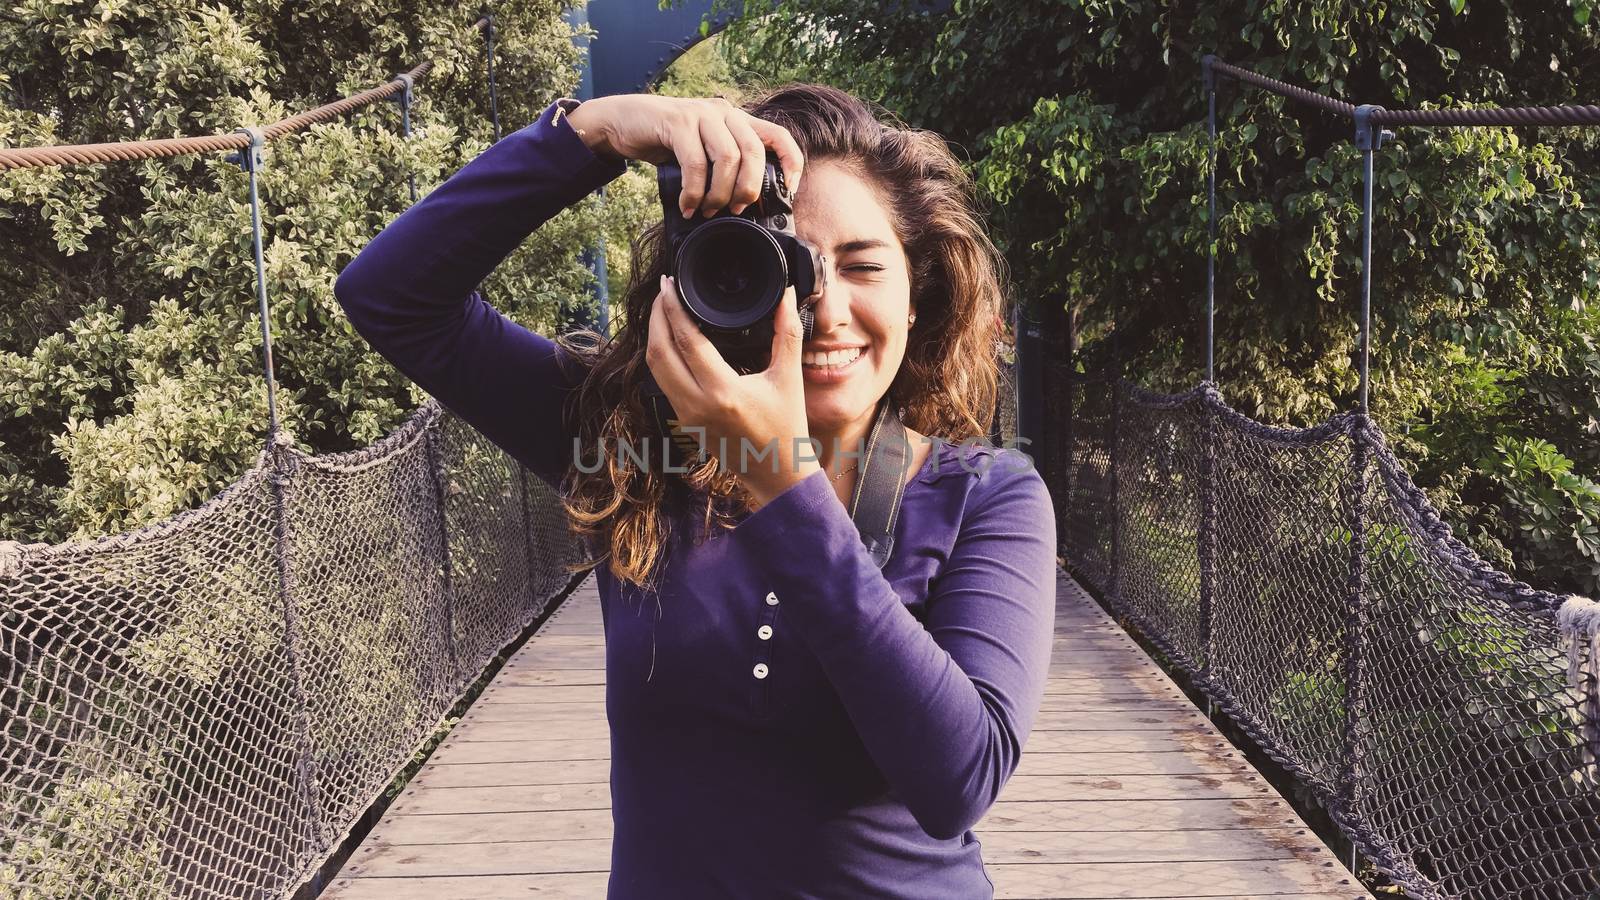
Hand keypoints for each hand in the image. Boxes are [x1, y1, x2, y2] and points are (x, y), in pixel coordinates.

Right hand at [564, 94, 803, 218]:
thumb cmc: (665, 143)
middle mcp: (723, 112)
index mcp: (736, 119)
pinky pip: (695, 163)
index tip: (787, 192)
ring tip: (707, 211)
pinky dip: (693, 192)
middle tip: (736, 210)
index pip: (779, 135)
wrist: (622, 121)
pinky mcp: (677, 122)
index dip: (790, 163)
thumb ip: (722, 167)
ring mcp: (701, 114)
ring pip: (727, 158)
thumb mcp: (702, 151)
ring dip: (719, 193)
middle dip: (748, 188)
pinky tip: (687, 207)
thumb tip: (743, 206)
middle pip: (753, 152)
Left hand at [645, 273, 820, 506]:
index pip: (686, 340)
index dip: (673, 308)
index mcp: (723, 392)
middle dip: (656, 318)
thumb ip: (787, 333)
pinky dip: (662, 358)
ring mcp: (687, 416)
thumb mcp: (789, 378)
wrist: (777, 473)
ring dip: (655, 337)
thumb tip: (786, 295)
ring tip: (664, 312)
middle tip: (663, 292)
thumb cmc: (786, 427)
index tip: (669, 285)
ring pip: (655, 370)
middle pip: (659, 352)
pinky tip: (671, 342)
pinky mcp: (685, 423)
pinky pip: (663, 384)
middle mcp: (698, 405)